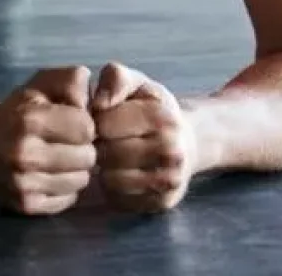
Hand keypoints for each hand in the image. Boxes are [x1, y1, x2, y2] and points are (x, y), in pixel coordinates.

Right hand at [0, 66, 96, 215]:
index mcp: (28, 120)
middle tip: (66, 141)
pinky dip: (64, 187)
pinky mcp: (24, 204)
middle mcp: (23, 154)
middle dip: (82, 147)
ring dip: (75, 168)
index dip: (83, 123)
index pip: (86, 128)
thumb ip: (71, 80)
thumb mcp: (41, 84)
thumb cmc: (16, 108)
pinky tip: (49, 174)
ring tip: (58, 157)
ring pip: (81, 181)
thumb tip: (95, 102)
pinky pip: (68, 199)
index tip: (70, 121)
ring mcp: (22, 183)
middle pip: (87, 157)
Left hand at [92, 62, 195, 212]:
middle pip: (107, 154)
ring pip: (111, 181)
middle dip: (99, 145)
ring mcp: (170, 181)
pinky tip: (120, 173)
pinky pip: (120, 200)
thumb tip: (97, 104)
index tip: (100, 117)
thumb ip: (115, 78)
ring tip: (111, 154)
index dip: (95, 120)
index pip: (104, 124)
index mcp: (163, 118)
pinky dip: (113, 188)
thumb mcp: (136, 81)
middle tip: (104, 139)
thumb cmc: (151, 106)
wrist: (187, 138)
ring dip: (104, 168)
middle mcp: (172, 152)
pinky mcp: (163, 203)